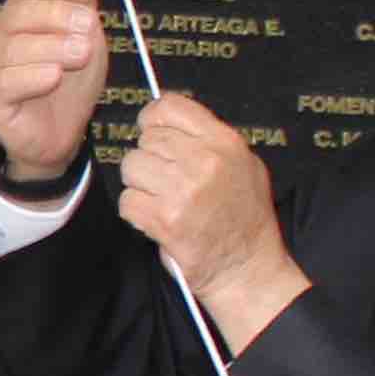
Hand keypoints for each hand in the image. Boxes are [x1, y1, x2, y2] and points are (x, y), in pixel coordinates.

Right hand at [0, 0, 108, 185]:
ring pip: (14, 48)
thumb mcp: (87, 39)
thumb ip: (81, 2)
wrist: (62, 134)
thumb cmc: (70, 85)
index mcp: (21, 14)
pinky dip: (32, 77)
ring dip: (52, 48)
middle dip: (56, 16)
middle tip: (89, 25)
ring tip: (81, 54)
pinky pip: (5, 82)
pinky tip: (54, 75)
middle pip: (19, 13)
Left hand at [117, 94, 301, 339]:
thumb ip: (208, 139)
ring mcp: (184, 190)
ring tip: (162, 201)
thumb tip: (168, 122)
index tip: (153, 132)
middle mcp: (204, 161)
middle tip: (165, 182)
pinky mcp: (165, 219)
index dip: (153, 119)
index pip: (169, 106)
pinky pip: (127, 201)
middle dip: (150, 161)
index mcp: (224, 142)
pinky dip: (136, 213)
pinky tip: (156, 220)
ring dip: (140, 186)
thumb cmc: (246, 219)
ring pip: (131, 167)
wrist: (247, 268)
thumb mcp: (244, 165)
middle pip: (146, 140)